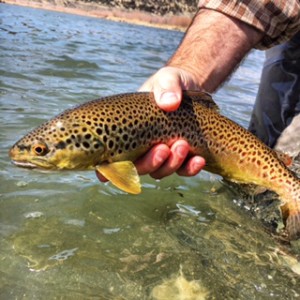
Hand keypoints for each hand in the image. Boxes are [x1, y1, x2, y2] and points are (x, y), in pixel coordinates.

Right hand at [96, 66, 205, 182]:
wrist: (193, 88)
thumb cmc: (171, 83)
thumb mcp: (167, 78)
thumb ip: (166, 86)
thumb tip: (169, 103)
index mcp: (128, 131)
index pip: (112, 156)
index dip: (106, 169)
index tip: (105, 174)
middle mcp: (142, 147)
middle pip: (138, 168)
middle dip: (150, 163)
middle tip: (163, 148)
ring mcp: (161, 154)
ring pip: (160, 172)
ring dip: (170, 164)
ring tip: (182, 146)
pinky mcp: (181, 157)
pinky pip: (183, 170)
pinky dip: (190, 168)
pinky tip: (199, 160)